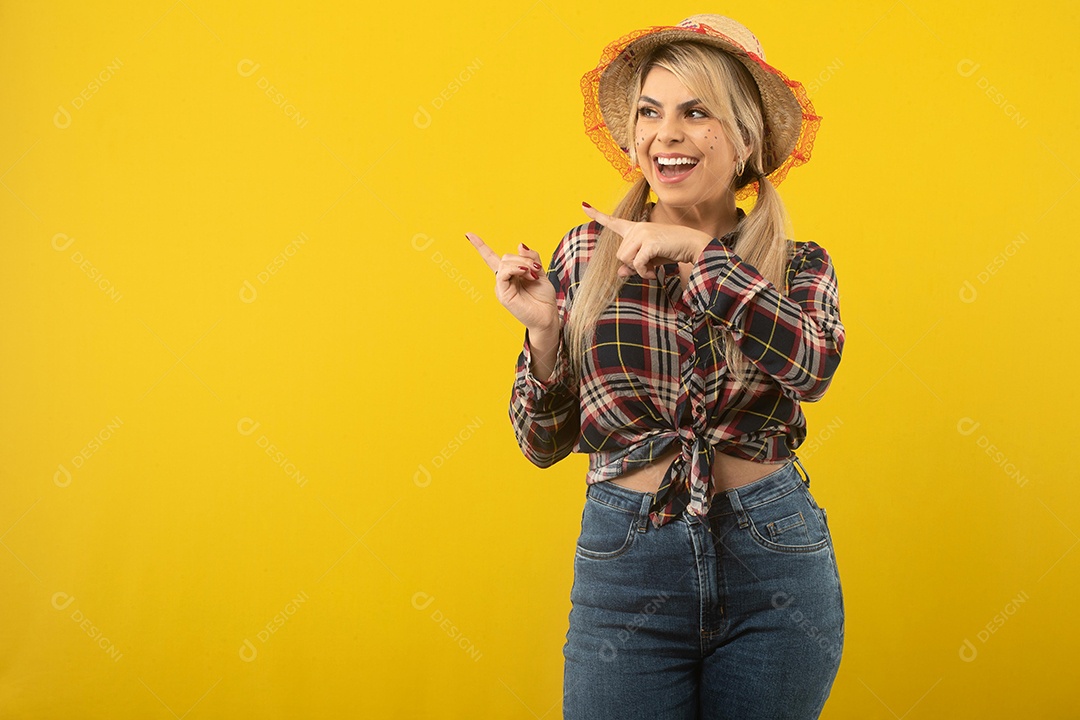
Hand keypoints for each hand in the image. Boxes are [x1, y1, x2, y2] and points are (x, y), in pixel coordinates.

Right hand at [465, 231, 558, 332]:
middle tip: (536, 270)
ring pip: (504, 263)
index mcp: (510, 274)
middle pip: (505, 257)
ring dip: (523, 264)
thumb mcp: (540, 272)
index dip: (480, 246)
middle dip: (524, 259)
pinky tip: (525, 273)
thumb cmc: (543, 298)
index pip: (492, 258)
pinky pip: (502, 274)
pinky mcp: (502, 294)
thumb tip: (520, 245)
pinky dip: (514, 269)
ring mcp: (501, 287)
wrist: (547, 316)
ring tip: (533, 275)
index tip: (468, 234)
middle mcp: (503, 280)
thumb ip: (531, 258)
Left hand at [580, 202, 712, 279]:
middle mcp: (637, 228)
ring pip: (624, 259)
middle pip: (619, 254)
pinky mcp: (649, 242)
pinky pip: (636, 264)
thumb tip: (620, 273)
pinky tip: (652, 272)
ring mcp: (643, 233)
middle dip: (631, 264)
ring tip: (650, 268)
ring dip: (636, 268)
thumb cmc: (671, 250)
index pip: (613, 222)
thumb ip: (633, 265)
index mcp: (636, 228)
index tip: (584, 206)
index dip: (597, 215)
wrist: (692, 245)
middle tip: (647, 265)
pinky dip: (643, 272)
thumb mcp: (649, 259)